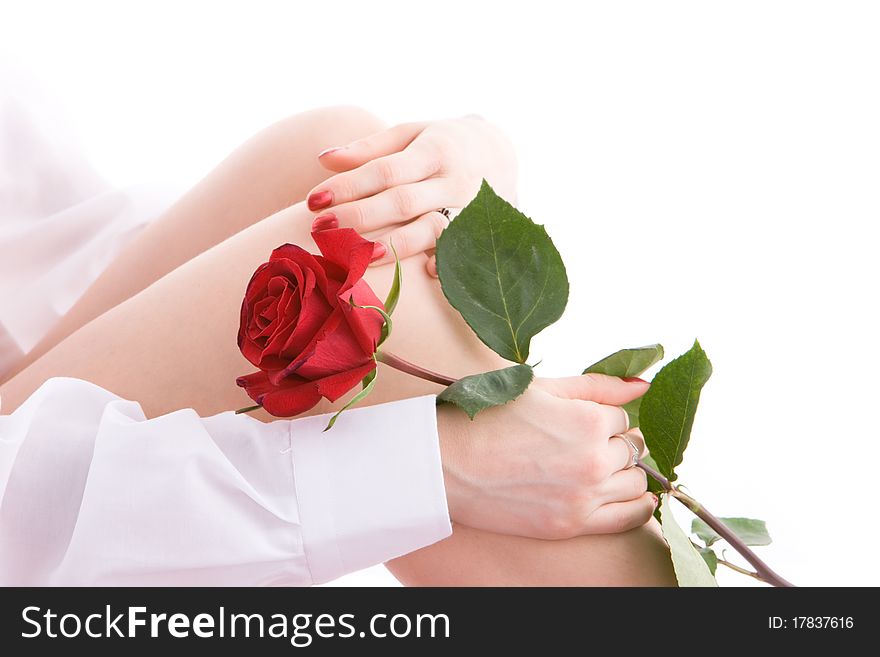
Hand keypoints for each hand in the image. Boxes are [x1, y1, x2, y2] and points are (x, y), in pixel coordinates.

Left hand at [305, 116, 516, 274]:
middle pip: (403, 201)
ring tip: (358, 257)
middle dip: (360, 217)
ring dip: (395, 247)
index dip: (349, 186)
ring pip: (431, 231)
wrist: (503, 152)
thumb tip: (323, 160)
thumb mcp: (411, 133)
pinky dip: (445, 264)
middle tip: (320, 229)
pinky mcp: (482, 234)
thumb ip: (368, 148)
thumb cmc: (442, 143)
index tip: (313, 201)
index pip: (385, 169)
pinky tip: (422, 276)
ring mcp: (472, 210)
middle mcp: (455, 180)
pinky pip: (463, 254)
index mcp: (434, 150)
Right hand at [436, 374, 655, 539]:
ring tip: (600, 468)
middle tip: (587, 443)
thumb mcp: (542, 389)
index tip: (581, 421)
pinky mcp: (571, 525)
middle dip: (615, 444)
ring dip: (624, 472)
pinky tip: (639, 500)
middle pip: (632, 449)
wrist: (446, 464)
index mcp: (588, 421)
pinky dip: (639, 508)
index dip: (603, 418)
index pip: (622, 418)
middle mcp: (593, 460)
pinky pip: (629, 519)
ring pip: (635, 482)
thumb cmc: (488, 418)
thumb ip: (598, 384)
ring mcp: (584, 497)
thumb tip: (644, 384)